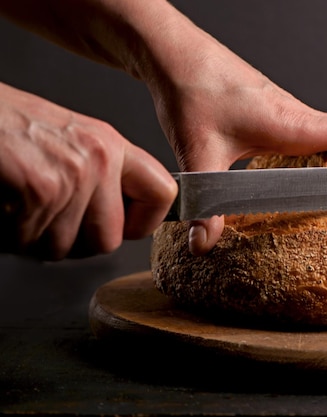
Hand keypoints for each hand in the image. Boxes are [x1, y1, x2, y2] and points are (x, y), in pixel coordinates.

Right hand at [0, 82, 176, 259]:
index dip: (145, 223)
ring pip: (64, 248)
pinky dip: (8, 235)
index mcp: (109, 144)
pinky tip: (2, 205)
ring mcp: (71, 176)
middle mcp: (97, 159)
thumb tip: (120, 218)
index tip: (128, 227)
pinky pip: (29, 243)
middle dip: (74, 241)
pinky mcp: (40, 191)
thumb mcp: (67, 140)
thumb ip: (99, 176)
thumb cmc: (5, 126)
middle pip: (109, 240)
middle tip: (47, 220)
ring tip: (17, 204)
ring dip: (34, 239)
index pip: (163, 193)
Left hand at [144, 30, 326, 255]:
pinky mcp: (275, 115)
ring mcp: (288, 114)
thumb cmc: (192, 88)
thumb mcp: (199, 152)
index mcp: (292, 123)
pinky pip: (319, 133)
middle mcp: (298, 117)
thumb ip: (206, 203)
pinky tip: (326, 169)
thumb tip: (205, 243)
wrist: (174, 54)